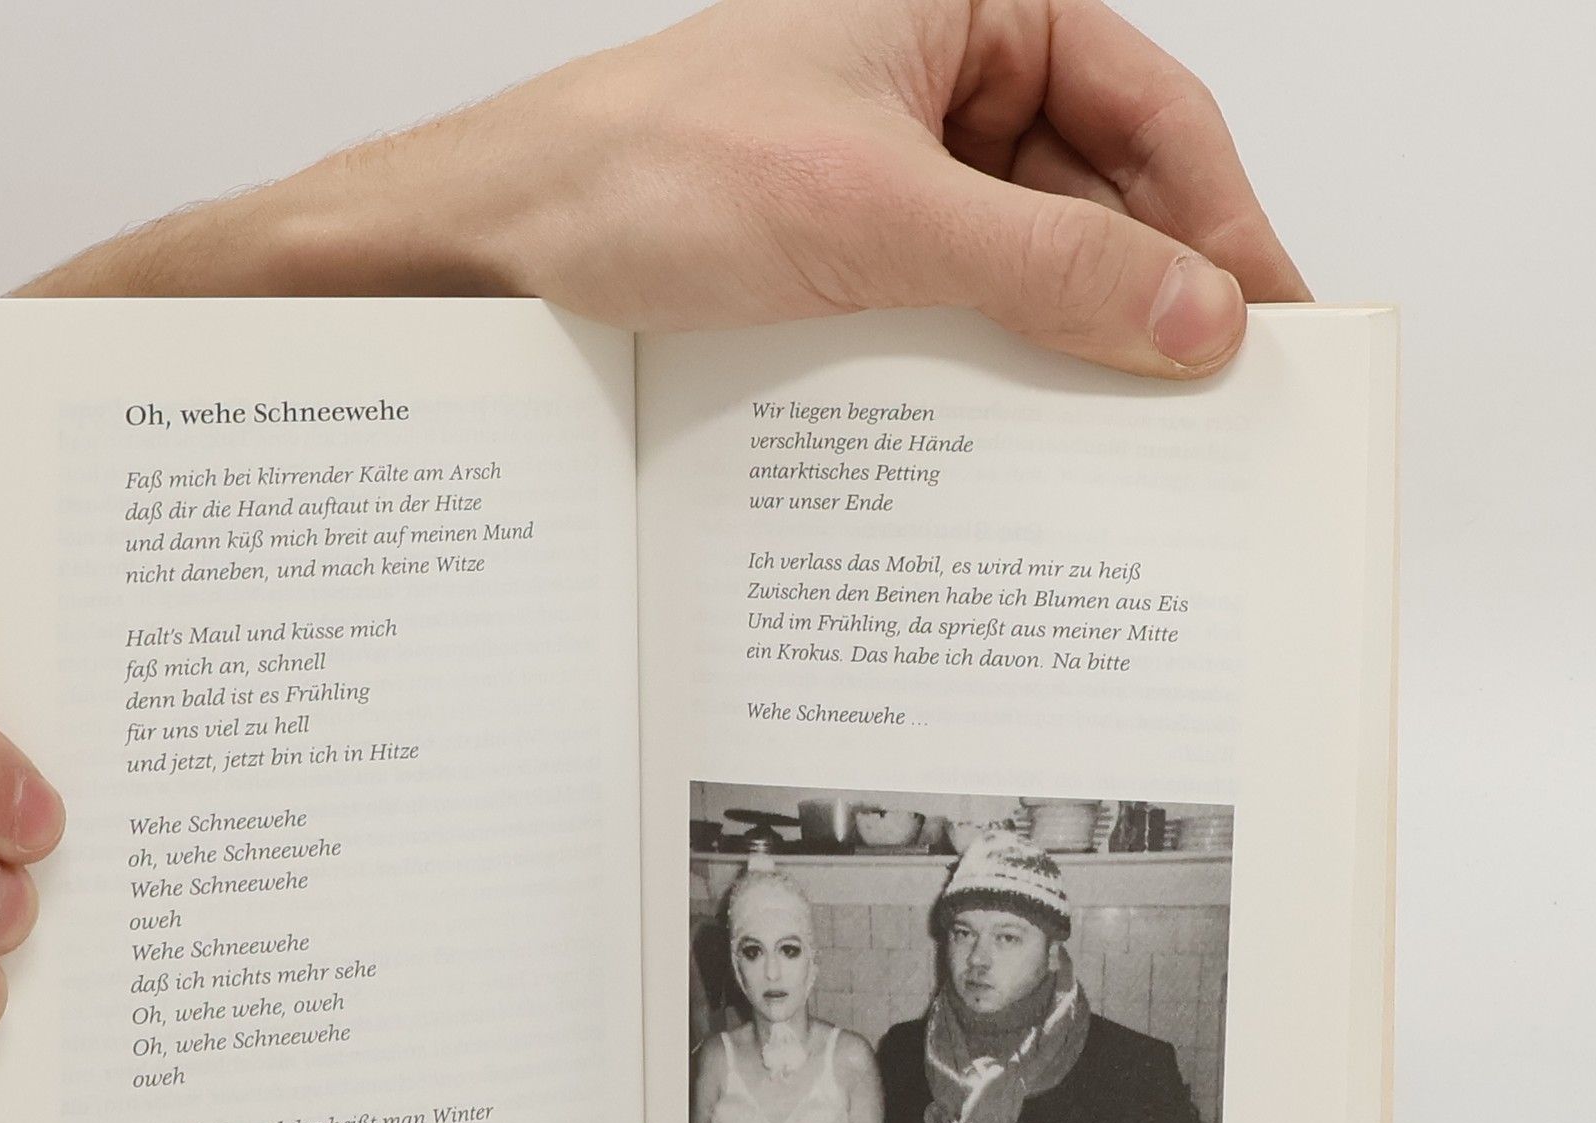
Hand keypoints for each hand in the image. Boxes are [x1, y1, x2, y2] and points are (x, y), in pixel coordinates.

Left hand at [221, 0, 1305, 377]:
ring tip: (1123, 438)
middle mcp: (935, 82)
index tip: (1270, 321)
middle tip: (1212, 405)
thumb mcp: (875, 215)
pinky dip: (988, 367)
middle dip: (1152, 292)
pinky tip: (1015, 432)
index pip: (1146, 108)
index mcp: (965, 8)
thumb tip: (1194, 315)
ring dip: (1068, 345)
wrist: (492, 247)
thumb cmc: (646, 173)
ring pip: (1024, 261)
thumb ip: (1045, 265)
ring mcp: (887, 173)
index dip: (1220, 217)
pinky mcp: (839, 257)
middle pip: (1097, 192)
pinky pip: (950, 310)